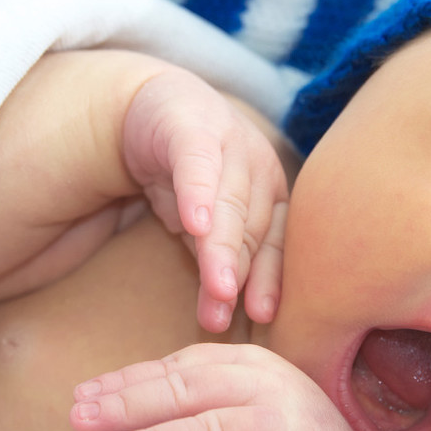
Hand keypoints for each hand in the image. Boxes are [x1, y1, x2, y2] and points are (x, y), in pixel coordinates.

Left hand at [69, 343, 384, 430]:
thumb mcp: (235, 409)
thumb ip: (187, 403)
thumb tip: (106, 406)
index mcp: (247, 364)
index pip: (178, 369)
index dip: (126, 381)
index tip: (82, 397)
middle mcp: (269, 385)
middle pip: (189, 391)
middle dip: (129, 405)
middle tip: (82, 420)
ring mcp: (288, 424)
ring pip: (212, 428)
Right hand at [123, 69, 289, 332]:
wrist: (156, 109)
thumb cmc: (193, 179)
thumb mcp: (210, 224)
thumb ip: (220, 263)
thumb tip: (224, 320)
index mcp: (271, 195)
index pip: (273, 243)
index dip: (269, 279)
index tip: (261, 315)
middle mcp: (258, 169)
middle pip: (250, 228)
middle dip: (239, 273)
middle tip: (225, 312)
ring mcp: (230, 144)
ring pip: (227, 202)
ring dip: (221, 249)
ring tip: (216, 289)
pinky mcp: (192, 128)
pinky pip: (196, 163)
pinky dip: (197, 193)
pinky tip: (195, 223)